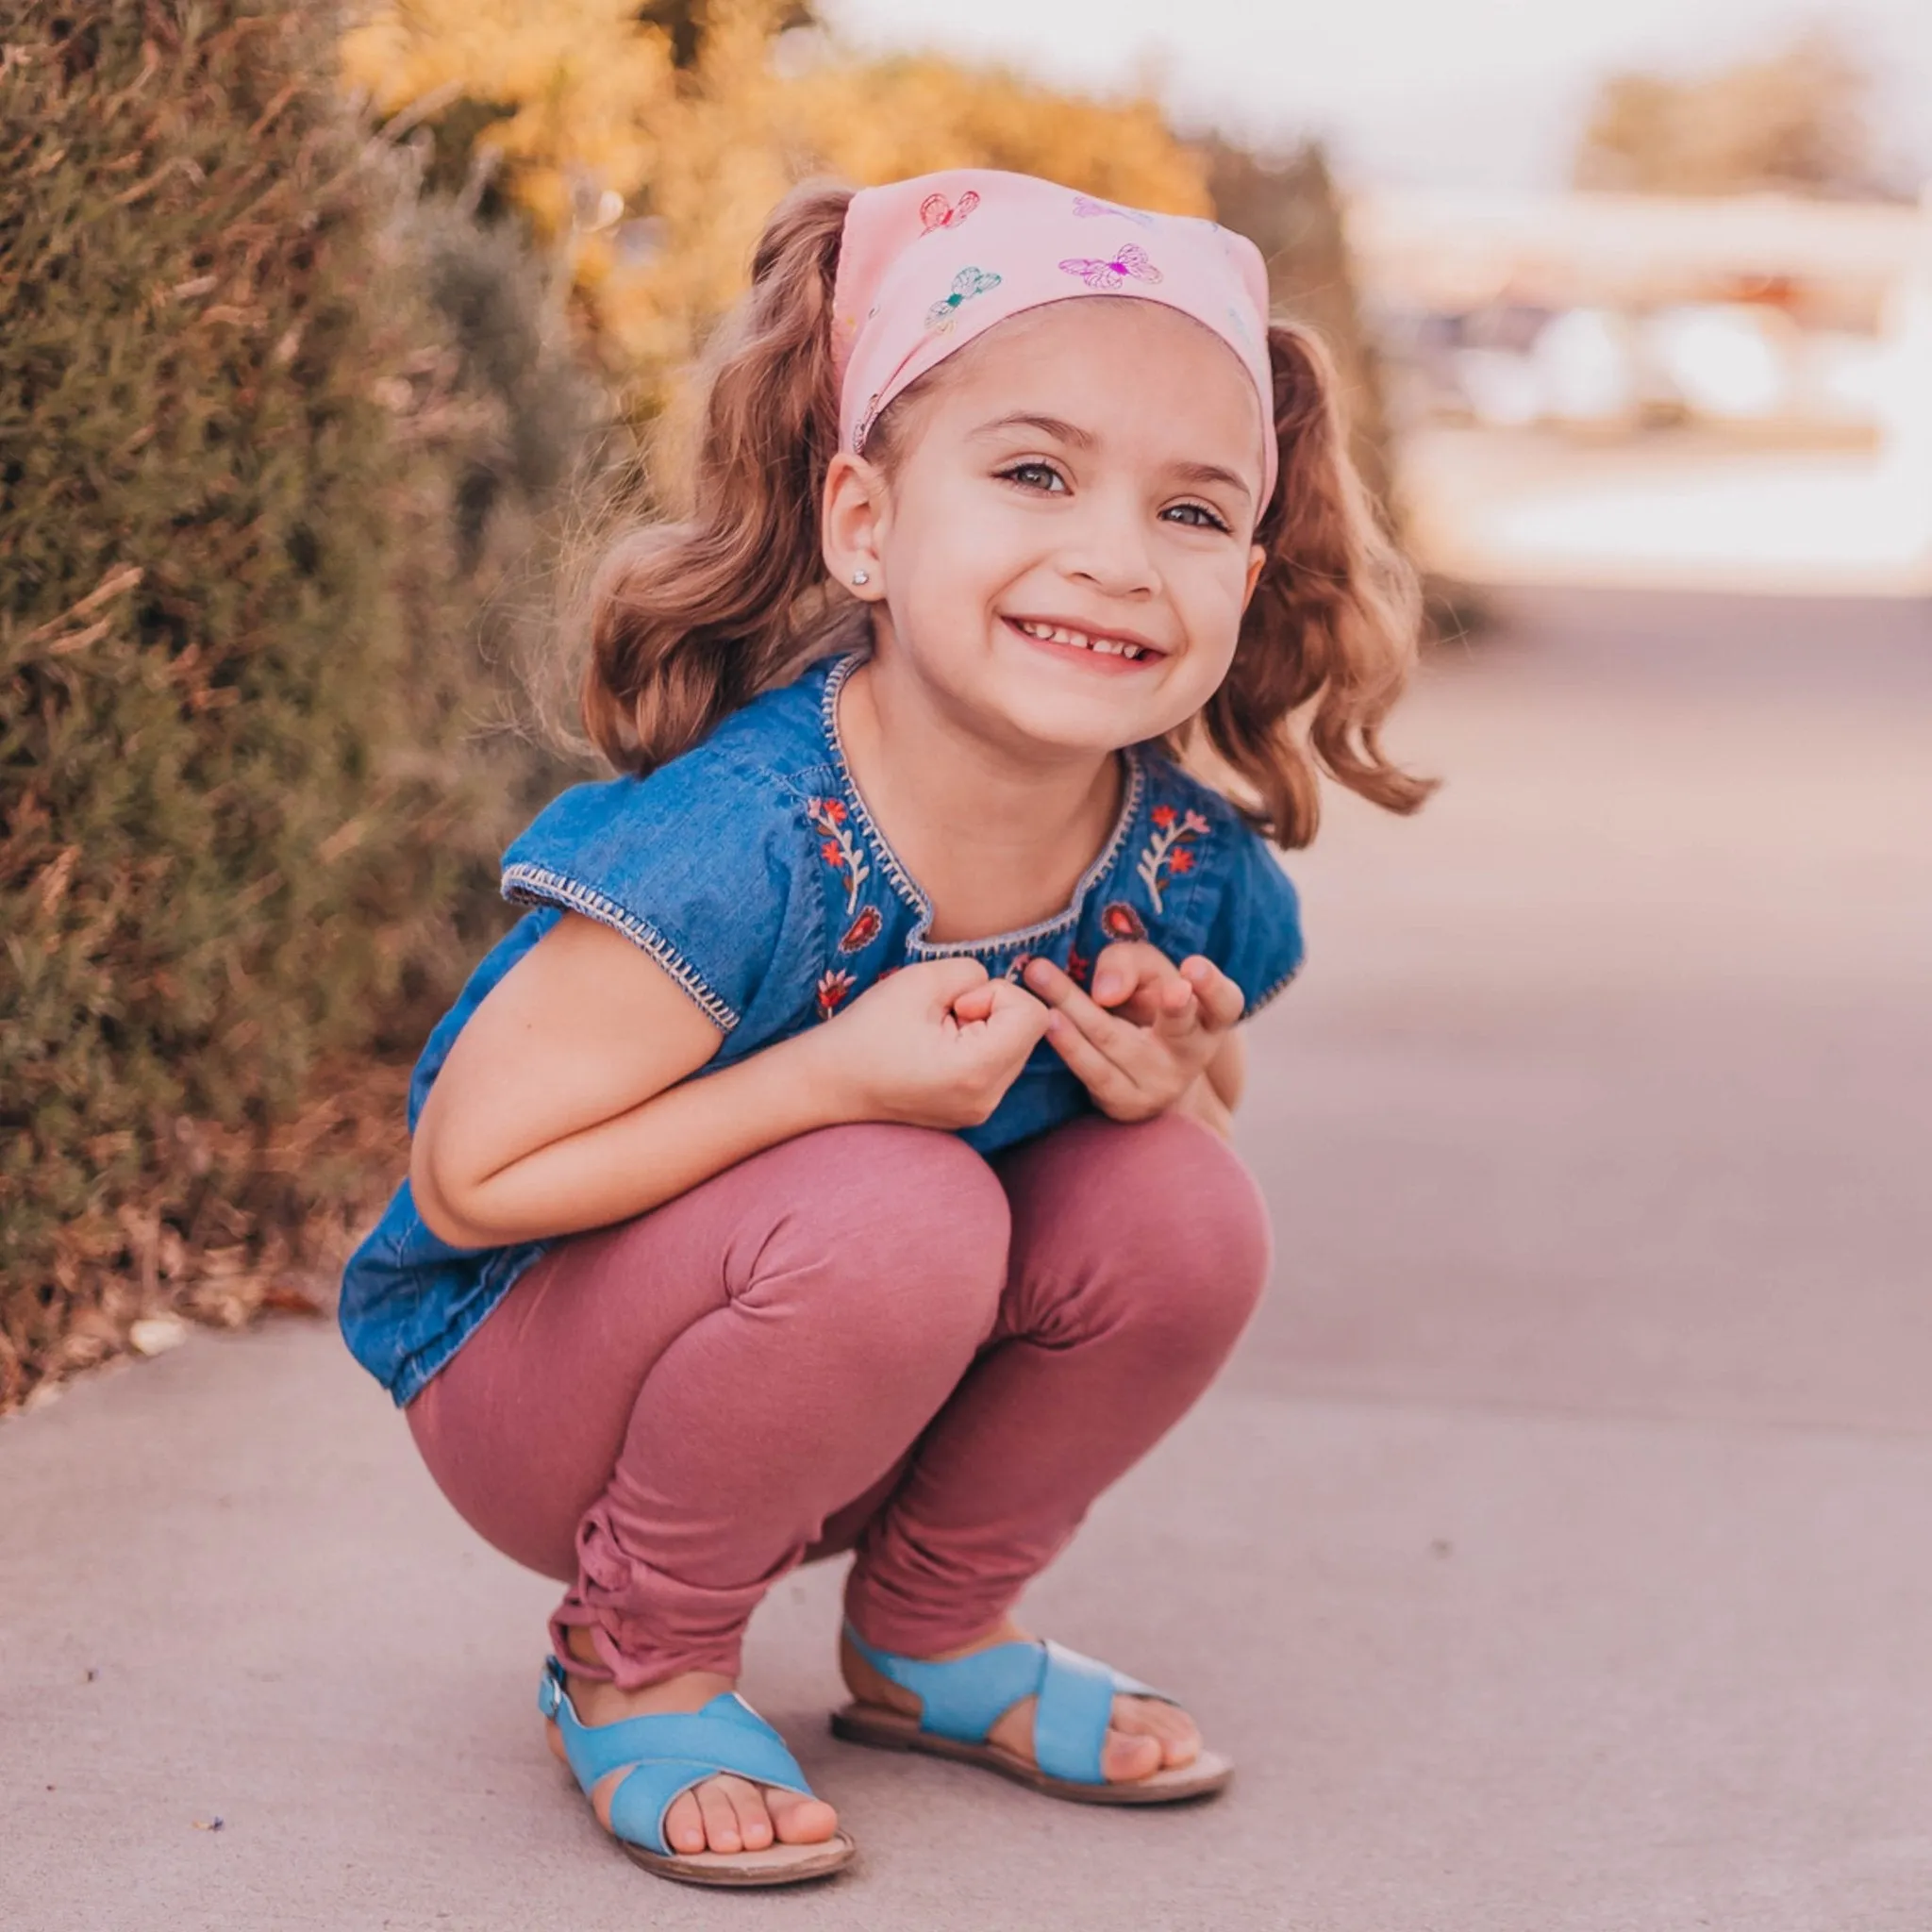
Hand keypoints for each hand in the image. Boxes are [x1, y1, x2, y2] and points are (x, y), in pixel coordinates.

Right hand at [816, 958, 1050, 1130]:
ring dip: (981, 1029)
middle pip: (1027, 1032)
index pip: (1034, 1015)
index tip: (956, 1004)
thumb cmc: (867, 1030)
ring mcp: (979, 1111)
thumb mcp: (920, 980)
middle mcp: (986, 1099)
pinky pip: (995, 1066)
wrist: (828, 1083)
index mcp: (977, 1070)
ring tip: (934, 1034)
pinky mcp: (970, 1113)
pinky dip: (973, 1049)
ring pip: (1013, 1047)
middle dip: (991, 1011)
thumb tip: (990, 987)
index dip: (997, 995)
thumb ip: (970, 971)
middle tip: (941, 1016)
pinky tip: (934, 1051)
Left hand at [1021, 942, 1243, 1122]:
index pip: (1224, 1002)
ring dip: (1078, 1009)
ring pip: (1116, 1042)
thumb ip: (1128, 964)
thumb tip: (1104, 994)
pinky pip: (1093, 1072)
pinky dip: (1069, 1045)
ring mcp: (1158, 1086)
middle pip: (1179, 1025)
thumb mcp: (1145, 970)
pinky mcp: (1123, 1104)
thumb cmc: (1144, 1001)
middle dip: (1176, 1007)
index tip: (1195, 968)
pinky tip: (1049, 1022)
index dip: (1213, 986)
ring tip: (1044, 978)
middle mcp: (1190, 1056)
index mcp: (1209, 1018)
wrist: (1133, 1064)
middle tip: (1173, 990)